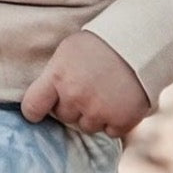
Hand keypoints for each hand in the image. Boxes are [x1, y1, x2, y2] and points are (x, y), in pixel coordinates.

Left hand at [21, 31, 150, 138]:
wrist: (140, 41)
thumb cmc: (99, 43)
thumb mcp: (67, 52)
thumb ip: (54, 77)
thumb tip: (45, 98)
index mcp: (57, 78)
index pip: (32, 108)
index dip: (34, 111)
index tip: (39, 111)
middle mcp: (75, 97)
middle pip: (64, 117)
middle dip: (72, 106)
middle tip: (87, 88)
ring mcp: (99, 110)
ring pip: (87, 126)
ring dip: (94, 115)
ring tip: (105, 93)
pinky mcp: (122, 120)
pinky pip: (111, 131)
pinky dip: (116, 121)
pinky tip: (120, 102)